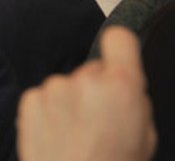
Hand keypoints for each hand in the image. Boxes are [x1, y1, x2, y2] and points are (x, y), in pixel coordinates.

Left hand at [17, 27, 155, 160]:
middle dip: (95, 89)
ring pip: (66, 85)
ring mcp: (54, 88)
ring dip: (69, 103)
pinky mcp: (30, 100)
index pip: (119, 38)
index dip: (119, 49)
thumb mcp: (144, 135)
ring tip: (76, 135)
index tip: (118, 58)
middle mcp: (85, 80)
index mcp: (122, 86)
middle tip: (98, 122)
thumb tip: (124, 87)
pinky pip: (43, 97)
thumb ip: (133, 101)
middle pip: (92, 70)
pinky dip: (48, 112)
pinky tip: (57, 136)